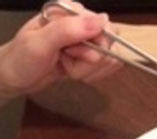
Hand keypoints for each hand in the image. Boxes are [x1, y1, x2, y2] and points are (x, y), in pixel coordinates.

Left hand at [0, 1, 120, 102]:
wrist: (16, 78)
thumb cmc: (22, 59)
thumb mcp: (41, 44)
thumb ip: (68, 30)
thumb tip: (102, 20)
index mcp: (70, 12)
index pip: (105, 28)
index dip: (94, 46)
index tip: (72, 52)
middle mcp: (81, 24)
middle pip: (110, 46)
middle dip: (89, 62)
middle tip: (66, 60)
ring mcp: (87, 41)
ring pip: (109, 60)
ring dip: (88, 71)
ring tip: (67, 66)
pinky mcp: (90, 56)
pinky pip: (106, 68)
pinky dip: (91, 75)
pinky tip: (74, 72)